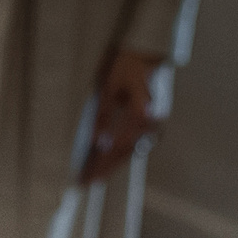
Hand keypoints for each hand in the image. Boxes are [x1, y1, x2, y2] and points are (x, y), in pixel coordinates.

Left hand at [82, 49, 165, 183]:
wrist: (141, 56)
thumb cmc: (124, 68)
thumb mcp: (108, 88)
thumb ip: (104, 115)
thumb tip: (97, 142)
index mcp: (141, 111)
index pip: (119, 145)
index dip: (103, 161)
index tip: (88, 172)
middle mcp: (150, 121)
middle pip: (125, 152)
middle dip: (104, 168)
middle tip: (86, 182)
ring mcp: (151, 124)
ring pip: (130, 151)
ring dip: (112, 165)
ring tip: (94, 178)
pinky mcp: (148, 125)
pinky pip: (133, 145)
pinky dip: (119, 156)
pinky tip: (107, 164)